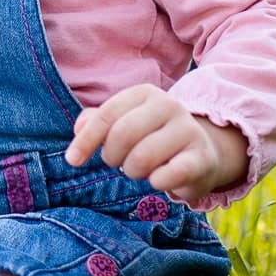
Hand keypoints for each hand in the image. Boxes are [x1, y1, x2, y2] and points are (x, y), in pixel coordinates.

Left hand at [62, 84, 247, 202]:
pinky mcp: (202, 158)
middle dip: (113, 156)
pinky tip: (158, 180)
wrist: (202, 153)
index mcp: (145, 94)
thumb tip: (78, 129)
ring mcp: (188, 130)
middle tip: (119, 163)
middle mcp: (169, 105)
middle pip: (122, 135)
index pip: (106, 115)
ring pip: (142, 157)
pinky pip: (168, 175)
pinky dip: (156, 182)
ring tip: (140, 170)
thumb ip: (96, 122)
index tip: (73, 160)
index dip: (86, 140)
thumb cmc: (152, 138)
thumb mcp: (124, 123)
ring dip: (133, 171)